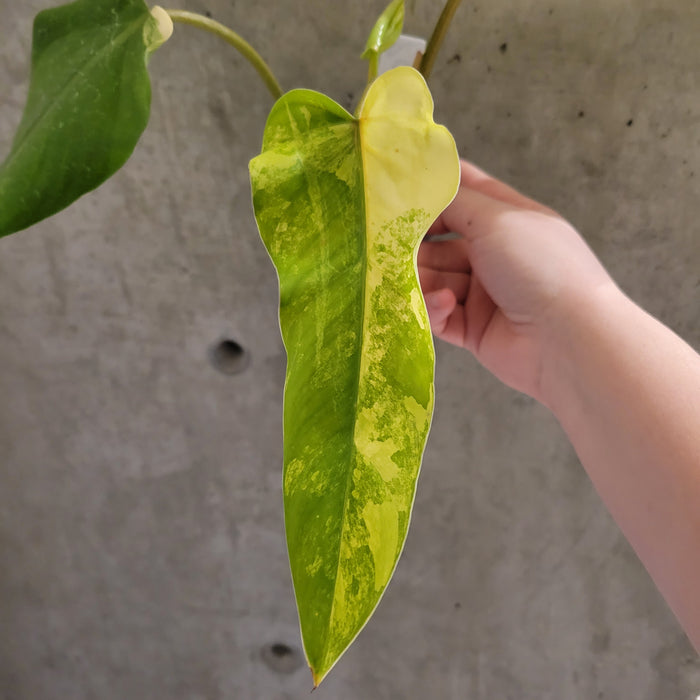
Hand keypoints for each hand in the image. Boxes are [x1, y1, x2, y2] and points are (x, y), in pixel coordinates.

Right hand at [418, 160, 613, 401]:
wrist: (567, 341)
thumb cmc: (538, 268)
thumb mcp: (497, 219)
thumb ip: (456, 201)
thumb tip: (425, 186)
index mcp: (508, 220)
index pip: (465, 192)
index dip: (433, 187)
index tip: (396, 187)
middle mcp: (495, 254)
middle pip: (440, 241)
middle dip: (413, 242)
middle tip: (383, 243)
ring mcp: (483, 293)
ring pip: (434, 279)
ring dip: (419, 277)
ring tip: (402, 278)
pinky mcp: (473, 329)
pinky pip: (440, 315)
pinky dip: (435, 308)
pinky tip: (444, 304)